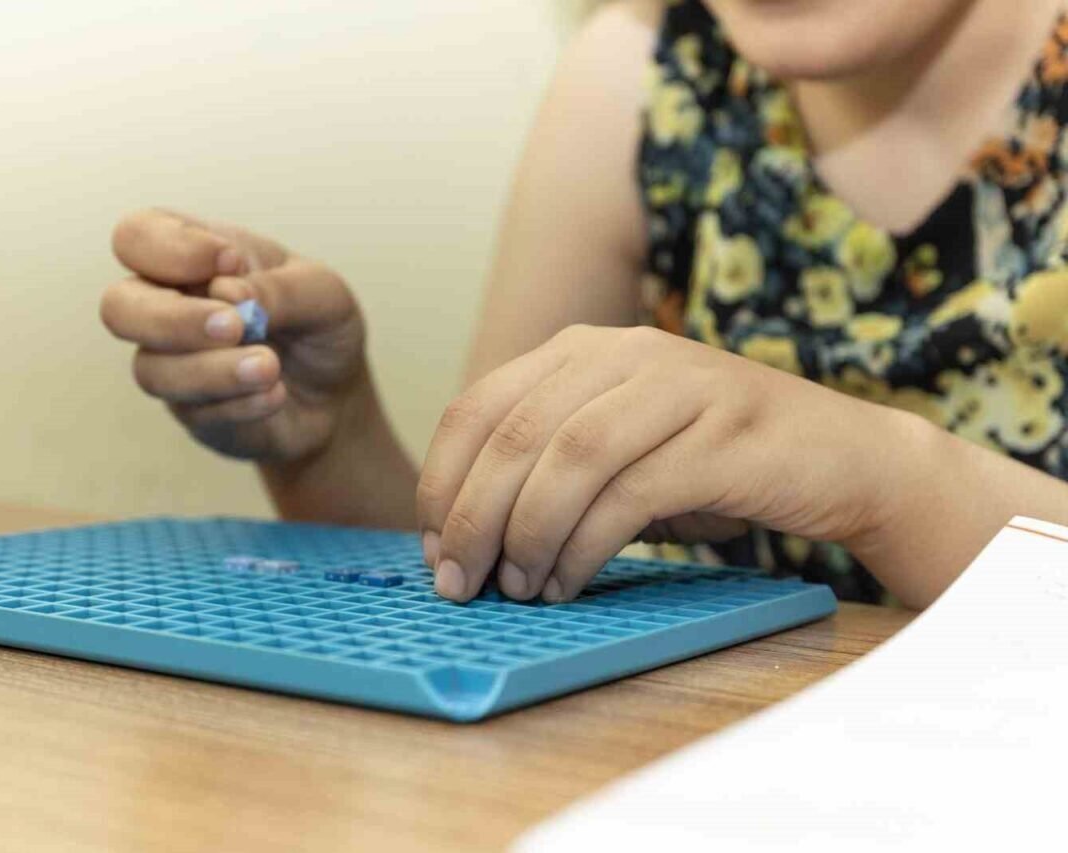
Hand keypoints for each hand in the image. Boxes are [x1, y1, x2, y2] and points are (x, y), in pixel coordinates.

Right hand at [101, 209, 365, 461]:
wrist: (335, 395)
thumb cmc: (317, 326)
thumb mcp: (322, 293)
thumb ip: (281, 288)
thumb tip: (230, 293)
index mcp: (191, 256)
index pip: (138, 236)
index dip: (170, 249)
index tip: (231, 261)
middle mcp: (166, 306)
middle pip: (118, 307)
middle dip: (173, 319)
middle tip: (235, 325)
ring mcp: (171, 362)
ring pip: (152, 370)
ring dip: (214, 369)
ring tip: (271, 367)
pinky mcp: (189, 410)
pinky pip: (193, 411)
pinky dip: (238, 403)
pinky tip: (276, 395)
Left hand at [416, 324, 906, 602]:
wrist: (842, 458)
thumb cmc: (710, 464)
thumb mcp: (614, 451)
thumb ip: (544, 470)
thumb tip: (461, 535)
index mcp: (581, 350)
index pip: (477, 407)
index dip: (442, 482)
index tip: (432, 548)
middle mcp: (623, 353)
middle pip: (513, 434)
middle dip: (472, 518)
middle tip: (459, 583)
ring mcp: (676, 386)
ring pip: (567, 459)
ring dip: (526, 536)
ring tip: (516, 589)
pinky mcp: (721, 434)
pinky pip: (628, 493)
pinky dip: (583, 547)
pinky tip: (567, 583)